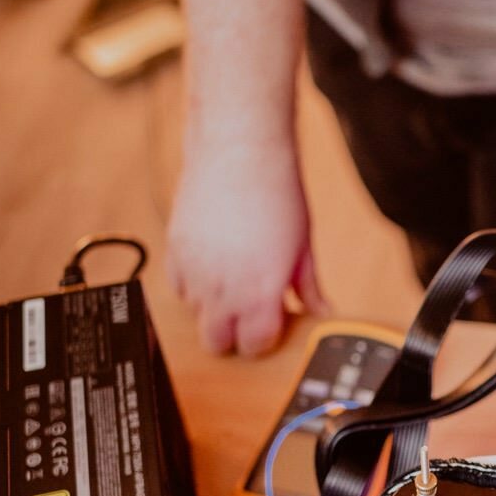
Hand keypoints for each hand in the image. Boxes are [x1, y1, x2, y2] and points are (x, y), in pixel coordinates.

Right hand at [168, 132, 326, 354]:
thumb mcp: (304, 246)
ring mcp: (194, 271)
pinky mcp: (174, 252)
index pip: (255, 345)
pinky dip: (193, 288)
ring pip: (196, 316)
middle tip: (250, 314)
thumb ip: (309, 287)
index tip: (272, 325)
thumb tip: (321, 311)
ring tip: (234, 284)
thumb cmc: (277, 193)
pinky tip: (213, 270)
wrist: (240, 150)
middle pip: (217, 342)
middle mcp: (223, 288)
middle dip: (234, 335)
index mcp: (259, 292)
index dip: (265, 340)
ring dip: (213, 309)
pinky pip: (178, 289)